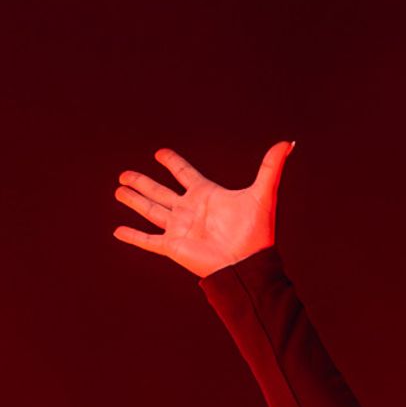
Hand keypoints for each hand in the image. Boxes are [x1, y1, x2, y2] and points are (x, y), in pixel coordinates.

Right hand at [113, 142, 289, 276]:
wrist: (248, 264)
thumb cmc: (257, 232)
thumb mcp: (263, 194)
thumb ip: (271, 167)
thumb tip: (287, 142)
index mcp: (206, 194)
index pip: (184, 173)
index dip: (173, 163)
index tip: (160, 153)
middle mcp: (190, 210)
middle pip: (160, 191)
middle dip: (142, 182)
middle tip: (124, 174)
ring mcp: (180, 228)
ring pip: (150, 210)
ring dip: (133, 200)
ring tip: (118, 190)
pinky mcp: (173, 246)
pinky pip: (148, 240)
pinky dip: (133, 236)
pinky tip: (118, 231)